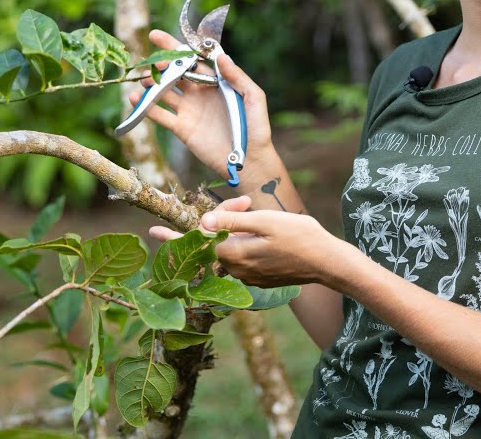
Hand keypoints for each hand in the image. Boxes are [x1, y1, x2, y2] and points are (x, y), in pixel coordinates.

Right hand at [128, 29, 274, 179]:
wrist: (249, 162)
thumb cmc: (257, 128)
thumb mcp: (253, 98)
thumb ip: (238, 77)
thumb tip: (221, 57)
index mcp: (215, 82)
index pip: (192, 60)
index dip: (175, 48)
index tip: (157, 36)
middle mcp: (199, 94)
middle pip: (175, 73)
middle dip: (161, 65)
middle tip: (151, 62)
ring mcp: (189, 111)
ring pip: (164, 92)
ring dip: (151, 84)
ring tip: (143, 79)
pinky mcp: (182, 128)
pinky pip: (160, 115)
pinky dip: (146, 107)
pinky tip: (134, 98)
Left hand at [150, 197, 340, 287]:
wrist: (328, 262)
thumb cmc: (300, 236)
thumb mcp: (265, 221)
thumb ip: (232, 222)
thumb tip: (204, 221)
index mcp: (235, 255)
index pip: (196, 245)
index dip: (173, 238)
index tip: (152, 233)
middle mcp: (237, 270)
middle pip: (215, 242)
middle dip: (221, 219)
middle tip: (244, 202)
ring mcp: (249, 277)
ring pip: (228, 248)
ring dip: (234, 229)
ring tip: (254, 208)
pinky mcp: (259, 278)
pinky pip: (241, 257)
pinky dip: (244, 240)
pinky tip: (261, 228)